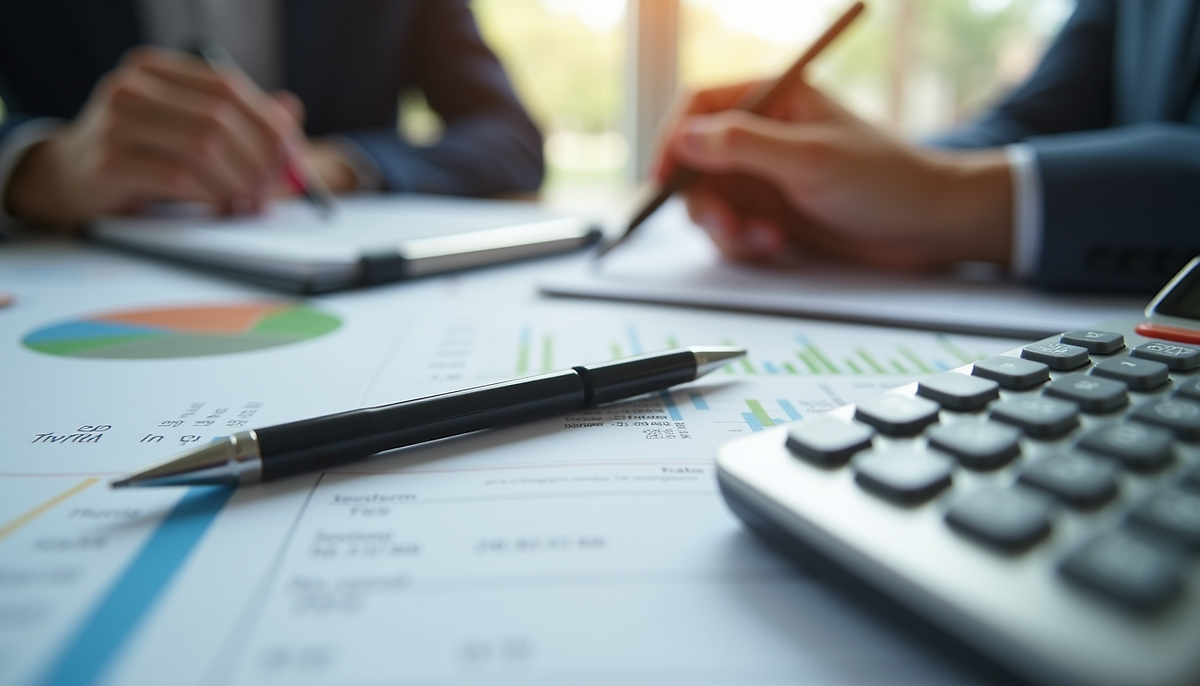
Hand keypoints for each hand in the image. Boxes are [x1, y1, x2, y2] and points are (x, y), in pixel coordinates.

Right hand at [4, 47, 305, 227]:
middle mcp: (130, 86)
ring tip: (251, 202)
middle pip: (220, 118)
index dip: (268, 122)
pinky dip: (212, 195)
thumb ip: (237, 117)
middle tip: (274, 188)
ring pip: (203, 148)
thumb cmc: (141, 153)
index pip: (227, 87)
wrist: (70, 180)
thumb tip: (292, 110)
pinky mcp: (108, 162)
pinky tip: (223, 206)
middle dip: (258, 158)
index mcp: (155, 68)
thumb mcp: (188, 127)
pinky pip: (179, 178)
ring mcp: (114, 122)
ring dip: (238, 181)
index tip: (293, 155)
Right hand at [655, 79, 1014, 269]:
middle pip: (695, 160)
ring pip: (709, 200)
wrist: (928, 227)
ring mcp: (765, 175)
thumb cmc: (885, 181)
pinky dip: (744, 242)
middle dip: (703, 198)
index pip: (700, 104)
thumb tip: (684, 139)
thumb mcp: (810, 159)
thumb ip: (743, 145)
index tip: (666, 176)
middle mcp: (762, 133)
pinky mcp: (770, 212)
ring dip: (726, 226)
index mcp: (774, 97)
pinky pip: (731, 228)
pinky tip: (776, 245)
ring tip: (764, 239)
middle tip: (725, 223)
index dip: (674, 138)